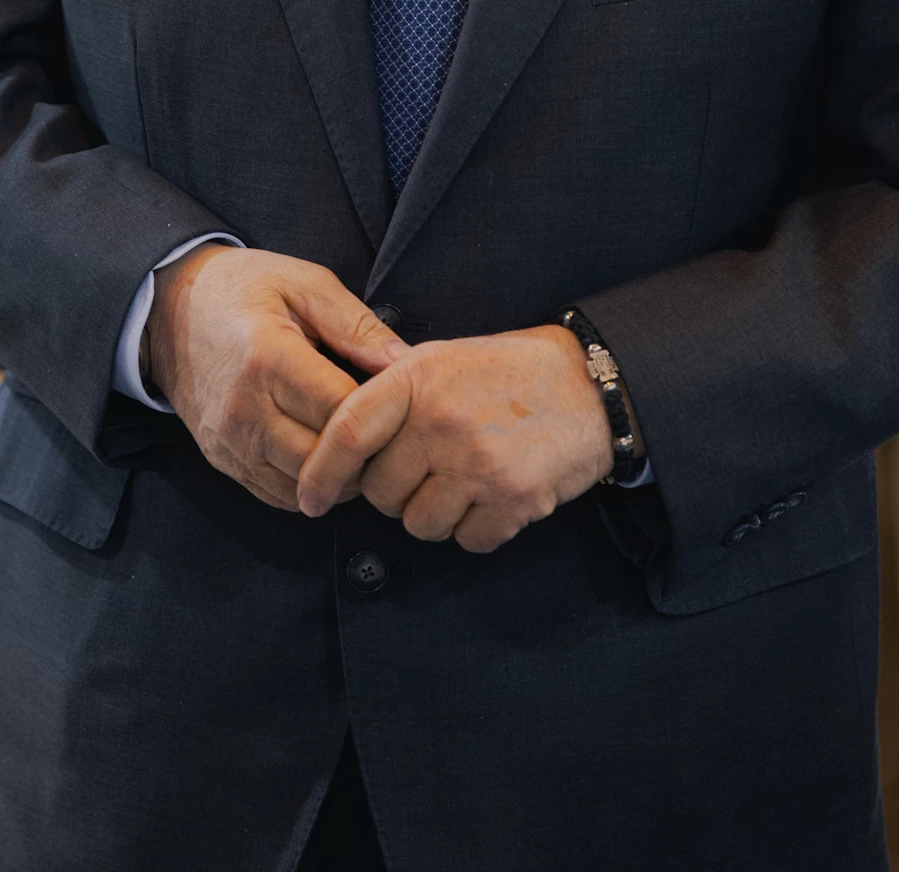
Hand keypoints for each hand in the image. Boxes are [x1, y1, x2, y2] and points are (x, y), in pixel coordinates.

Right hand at [145, 246, 407, 511]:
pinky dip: (309, 485)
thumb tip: (406, 363)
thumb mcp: (304, 283)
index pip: (341, 412)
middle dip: (365, 452)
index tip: (397, 398)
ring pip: (303, 487)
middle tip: (387, 429)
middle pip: (324, 460)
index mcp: (268, 358)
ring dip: (340, 475)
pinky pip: (277, 495)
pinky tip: (325, 457)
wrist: (167, 309)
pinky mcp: (222, 460)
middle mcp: (245, 410)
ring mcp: (230, 441)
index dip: (380, 412)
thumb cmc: (241, 288)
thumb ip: (357, 325)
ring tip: (360, 444)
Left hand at [296, 325, 618, 552]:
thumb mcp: (444, 356)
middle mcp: (443, 422)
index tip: (309, 498)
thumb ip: (394, 390)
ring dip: (431, 514)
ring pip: (419, 524)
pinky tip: (490, 495)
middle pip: (380, 491)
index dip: (320, 472)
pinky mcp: (514, 501)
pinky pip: (466, 541)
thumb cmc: (508, 371)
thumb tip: (337, 435)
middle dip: (391, 492)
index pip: (348, 432)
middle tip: (420, 471)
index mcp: (419, 377)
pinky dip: (473, 529)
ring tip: (459, 480)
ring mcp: (479, 465)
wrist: (590, 387)